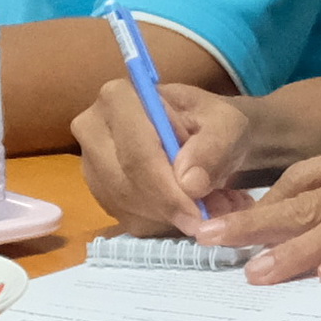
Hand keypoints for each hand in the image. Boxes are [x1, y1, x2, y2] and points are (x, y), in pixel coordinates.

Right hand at [78, 78, 256, 237]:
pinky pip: (126, 218)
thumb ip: (213, 148)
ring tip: (208, 208)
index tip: (197, 212)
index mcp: (119, 97)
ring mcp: (92, 162)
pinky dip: (161, 223)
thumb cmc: (214, 122)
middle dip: (167, 207)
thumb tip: (189, 183)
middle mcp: (94, 128)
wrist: (208, 135)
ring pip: (124, 205)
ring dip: (167, 217)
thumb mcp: (228, 125)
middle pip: (124, 182)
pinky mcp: (100, 191)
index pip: (135, 153)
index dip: (166, 188)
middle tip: (205, 218)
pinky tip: (187, 212)